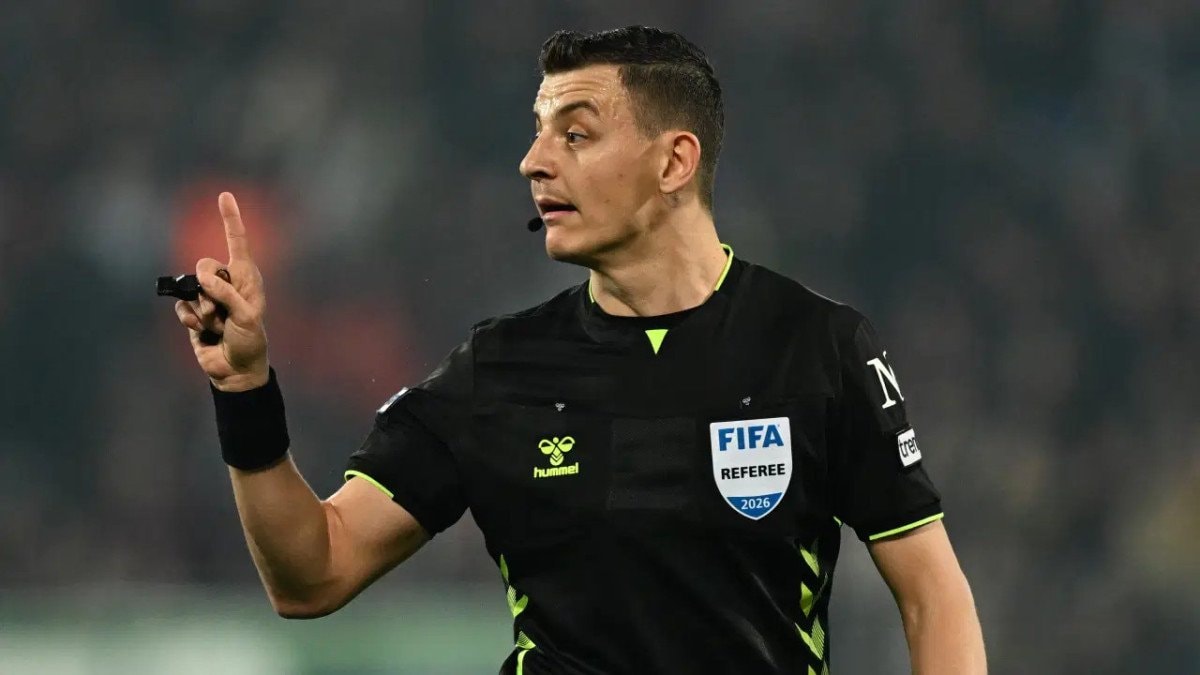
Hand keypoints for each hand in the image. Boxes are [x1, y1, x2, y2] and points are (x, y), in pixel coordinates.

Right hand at [174, 192, 269, 391]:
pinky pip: (181, 304)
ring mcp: (208, 297)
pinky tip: (200, 329)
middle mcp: (227, 282)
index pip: (237, 243)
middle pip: (204, 264)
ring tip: (216, 325)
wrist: (236, 370)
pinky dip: (188, 318)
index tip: (225, 195)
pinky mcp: (193, 312)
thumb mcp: (246, 317)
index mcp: (247, 278)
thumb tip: (204, 279)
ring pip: (190, 287)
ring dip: (202, 309)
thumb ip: (227, 294)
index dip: (231, 219)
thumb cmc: (250, 342)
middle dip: (208, 286)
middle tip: (221, 310)